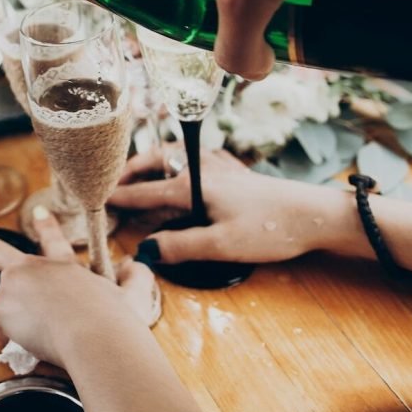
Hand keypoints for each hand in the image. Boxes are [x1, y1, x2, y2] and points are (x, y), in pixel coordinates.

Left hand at [0, 210, 156, 366]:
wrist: (97, 336)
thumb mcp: (133, 296)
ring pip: (4, 305)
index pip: (54, 241)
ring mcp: (16, 284)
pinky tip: (28, 346)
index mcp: (65, 267)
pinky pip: (1, 330)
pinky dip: (10, 340)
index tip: (39, 213)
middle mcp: (36, 269)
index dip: (45, 226)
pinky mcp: (3, 304)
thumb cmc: (116, 321)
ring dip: (12, 322)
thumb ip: (136, 278)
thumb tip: (138, 264)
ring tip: (36, 336)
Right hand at [110, 149, 347, 263]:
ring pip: (174, 159)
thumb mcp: (222, 246)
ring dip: (152, 168)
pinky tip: (179, 180)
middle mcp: (201, 169)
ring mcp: (218, 167)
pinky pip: (193, 163)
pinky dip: (175, 168)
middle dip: (131, 171)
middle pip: (155, 162)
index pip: (145, 191)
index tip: (97, 199)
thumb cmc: (269, 229)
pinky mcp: (232, 173)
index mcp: (193, 185)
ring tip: (138, 181)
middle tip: (113, 183)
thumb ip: (181, 246)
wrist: (314, 214)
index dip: (120, 196)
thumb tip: (146, 251)